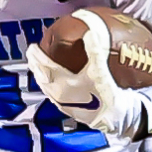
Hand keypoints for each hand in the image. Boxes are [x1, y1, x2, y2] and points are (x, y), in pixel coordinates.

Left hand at [25, 8, 142, 139]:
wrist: (119, 121)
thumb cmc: (109, 98)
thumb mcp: (102, 71)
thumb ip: (95, 50)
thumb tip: (91, 30)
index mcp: (63, 85)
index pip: (45, 68)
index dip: (38, 57)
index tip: (32, 47)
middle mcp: (60, 97)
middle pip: (44, 79)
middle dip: (37, 67)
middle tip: (33, 56)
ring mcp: (67, 106)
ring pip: (49, 89)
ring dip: (44, 77)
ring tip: (42, 68)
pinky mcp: (75, 112)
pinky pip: (58, 96)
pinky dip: (54, 86)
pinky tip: (62, 83)